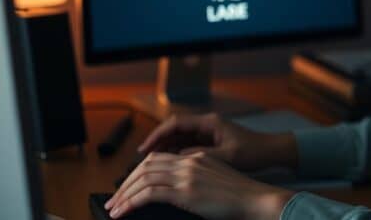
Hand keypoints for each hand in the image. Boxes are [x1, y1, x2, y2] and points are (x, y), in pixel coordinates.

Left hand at [104, 151, 293, 219]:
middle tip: (114, 199)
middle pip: (146, 165)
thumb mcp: (215, 182)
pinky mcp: (186, 191)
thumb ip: (194, 181)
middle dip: (125, 183)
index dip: (138, 172)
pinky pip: (149, 193)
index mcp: (195, 158)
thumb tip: (174, 195)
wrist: (256, 199)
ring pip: (144, 177)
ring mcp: (186, 175)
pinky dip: (131, 202)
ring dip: (124, 193)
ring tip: (114, 208)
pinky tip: (123, 212)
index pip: (158, 159)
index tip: (128, 187)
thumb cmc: (241, 197)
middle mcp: (189, 161)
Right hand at [137, 112, 296, 172]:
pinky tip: (167, 167)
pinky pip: (187, 146)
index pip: (175, 124)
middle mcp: (206, 124)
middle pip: (174, 130)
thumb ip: (201, 156)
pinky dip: (175, 155)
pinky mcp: (210, 142)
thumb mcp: (227, 156)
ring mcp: (208, 133)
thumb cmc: (253, 152)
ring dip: (164, 150)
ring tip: (149, 165)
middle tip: (140, 159)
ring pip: (178, 139)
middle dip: (156, 143)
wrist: (271, 151)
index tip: (144, 148)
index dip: (157, 135)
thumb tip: (177, 159)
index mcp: (209, 122)